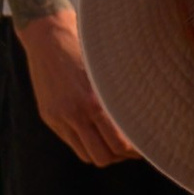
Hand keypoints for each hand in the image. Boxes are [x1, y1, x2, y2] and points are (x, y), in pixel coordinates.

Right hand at [17, 8, 136, 167]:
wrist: (50, 37)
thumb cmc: (88, 50)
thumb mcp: (109, 73)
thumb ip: (121, 98)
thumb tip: (143, 120)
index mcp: (96, 102)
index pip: (119, 143)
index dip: (133, 150)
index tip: (144, 145)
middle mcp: (76, 113)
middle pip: (103, 156)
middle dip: (119, 156)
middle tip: (131, 148)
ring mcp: (60, 117)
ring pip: (86, 155)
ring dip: (102, 153)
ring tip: (114, 143)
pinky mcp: (49, 117)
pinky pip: (71, 143)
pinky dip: (85, 144)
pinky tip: (95, 133)